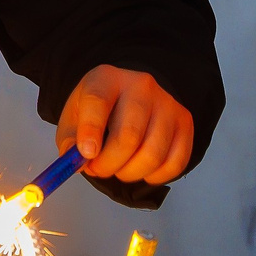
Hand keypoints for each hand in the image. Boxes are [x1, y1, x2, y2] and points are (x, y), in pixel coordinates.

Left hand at [56, 65, 194, 184]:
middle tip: (98, 169)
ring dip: (130, 173)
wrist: (133, 96)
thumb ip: (70, 140)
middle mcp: (141, 86)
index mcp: (106, 78)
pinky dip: (155, 176)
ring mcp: (167, 103)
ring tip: (119, 169)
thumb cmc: (101, 110)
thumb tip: (75, 163)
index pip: (98, 102)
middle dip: (109, 164)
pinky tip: (142, 170)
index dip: (91, 131)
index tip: (86, 155)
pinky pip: (175, 162)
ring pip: (153, 154)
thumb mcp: (75, 116)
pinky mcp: (185, 122)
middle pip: (129, 136)